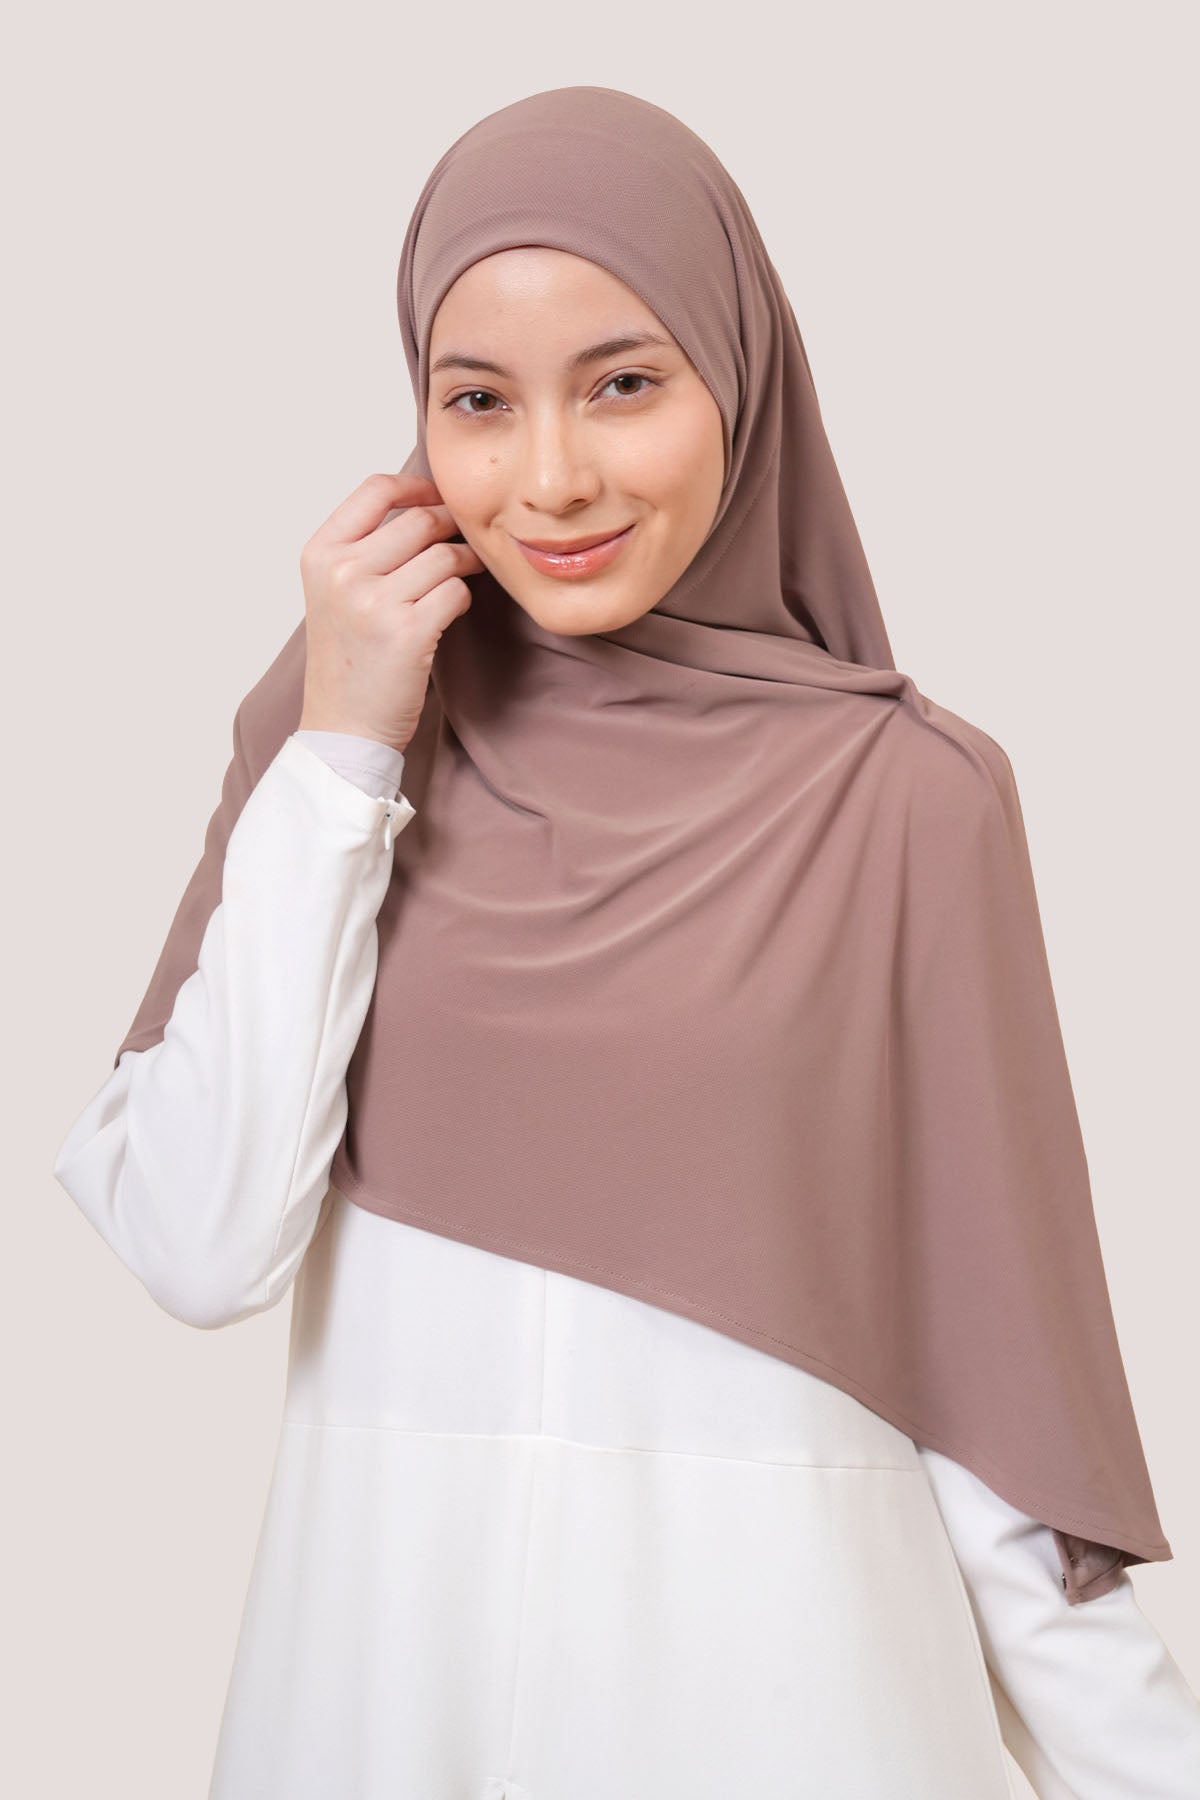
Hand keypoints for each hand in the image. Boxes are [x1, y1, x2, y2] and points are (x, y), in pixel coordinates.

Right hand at [297, 470, 483, 752]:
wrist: (343, 728)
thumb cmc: (348, 661)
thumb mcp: (335, 593)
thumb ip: (365, 548)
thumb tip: (426, 505)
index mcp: (320, 554)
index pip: (376, 489)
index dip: (419, 486)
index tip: (440, 498)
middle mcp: (342, 572)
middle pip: (420, 520)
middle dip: (452, 529)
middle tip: (465, 545)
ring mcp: (373, 601)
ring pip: (444, 556)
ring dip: (464, 564)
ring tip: (462, 578)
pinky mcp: (407, 632)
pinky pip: (456, 592)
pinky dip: (462, 599)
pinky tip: (450, 612)